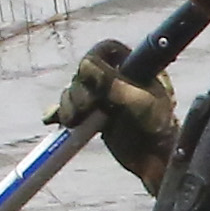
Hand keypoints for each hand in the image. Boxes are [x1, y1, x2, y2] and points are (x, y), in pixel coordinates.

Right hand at [51, 39, 180, 186]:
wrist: (155, 158)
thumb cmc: (157, 128)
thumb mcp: (141, 103)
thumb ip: (116, 84)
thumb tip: (87, 66)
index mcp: (132, 65)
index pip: (103, 52)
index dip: (91, 65)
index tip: (91, 87)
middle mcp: (115, 76)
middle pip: (82, 73)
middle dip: (78, 92)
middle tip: (86, 110)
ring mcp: (103, 95)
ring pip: (73, 91)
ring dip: (69, 106)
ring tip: (75, 121)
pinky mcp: (93, 114)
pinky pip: (68, 109)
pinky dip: (59, 114)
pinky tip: (52, 120)